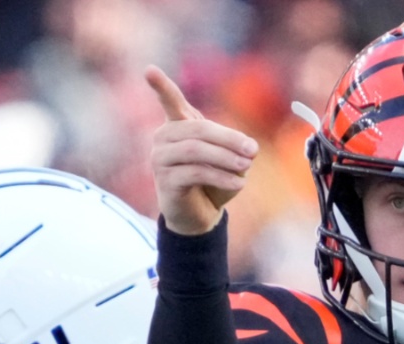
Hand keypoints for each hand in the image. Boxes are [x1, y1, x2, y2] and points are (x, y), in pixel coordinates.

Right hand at [145, 65, 258, 235]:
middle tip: (253, 150)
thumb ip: (234, 147)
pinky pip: (196, 172)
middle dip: (229, 139)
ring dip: (226, 158)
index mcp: (178, 126)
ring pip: (196, 151)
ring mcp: (160, 159)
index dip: (161, 86)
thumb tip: (249, 147)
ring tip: (247, 166)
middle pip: (198, 130)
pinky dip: (222, 176)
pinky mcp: (165, 181)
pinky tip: (239, 183)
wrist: (200, 214)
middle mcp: (163, 138)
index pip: (170, 101)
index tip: (149, 70)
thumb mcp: (228, 159)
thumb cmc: (213, 181)